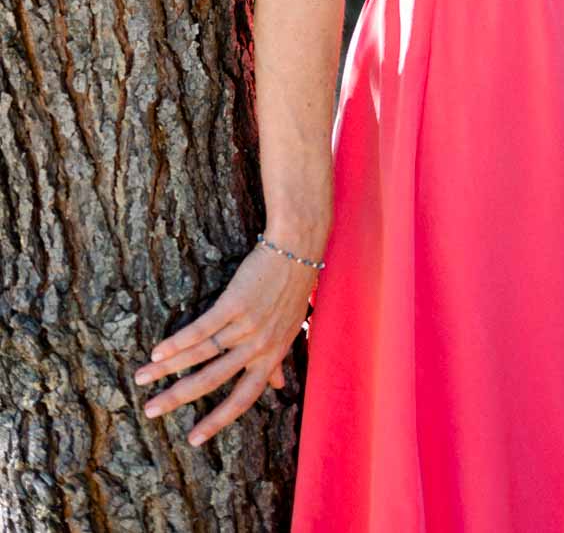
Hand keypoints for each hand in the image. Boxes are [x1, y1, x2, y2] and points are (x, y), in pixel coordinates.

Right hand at [134, 243, 316, 445]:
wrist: (297, 247)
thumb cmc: (293, 288)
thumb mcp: (290, 329)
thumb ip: (279, 359)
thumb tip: (278, 386)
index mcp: (271, 356)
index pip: (243, 399)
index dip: (218, 421)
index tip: (192, 440)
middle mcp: (258, 346)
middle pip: (212, 381)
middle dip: (178, 398)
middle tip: (150, 412)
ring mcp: (247, 325)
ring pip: (201, 355)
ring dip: (167, 369)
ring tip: (141, 377)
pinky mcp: (236, 303)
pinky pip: (202, 328)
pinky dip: (178, 342)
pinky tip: (157, 352)